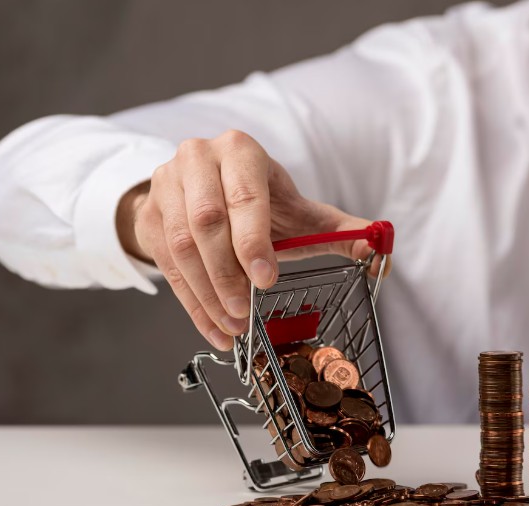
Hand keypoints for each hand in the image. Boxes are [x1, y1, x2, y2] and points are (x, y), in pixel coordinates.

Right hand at [117, 130, 387, 350]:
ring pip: (180, 246)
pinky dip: (191, 304)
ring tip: (234, 327)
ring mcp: (165, 185)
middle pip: (205, 222)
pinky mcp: (148, 215)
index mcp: (240, 151)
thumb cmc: (262, 203)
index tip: (266, 280)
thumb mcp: (300, 212)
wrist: (203, 189)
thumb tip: (380, 247)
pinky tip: (215, 330)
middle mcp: (198, 159)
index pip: (243, 196)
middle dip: (227, 273)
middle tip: (246, 312)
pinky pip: (164, 266)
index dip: (252, 241)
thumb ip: (341, 229)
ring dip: (207, 293)